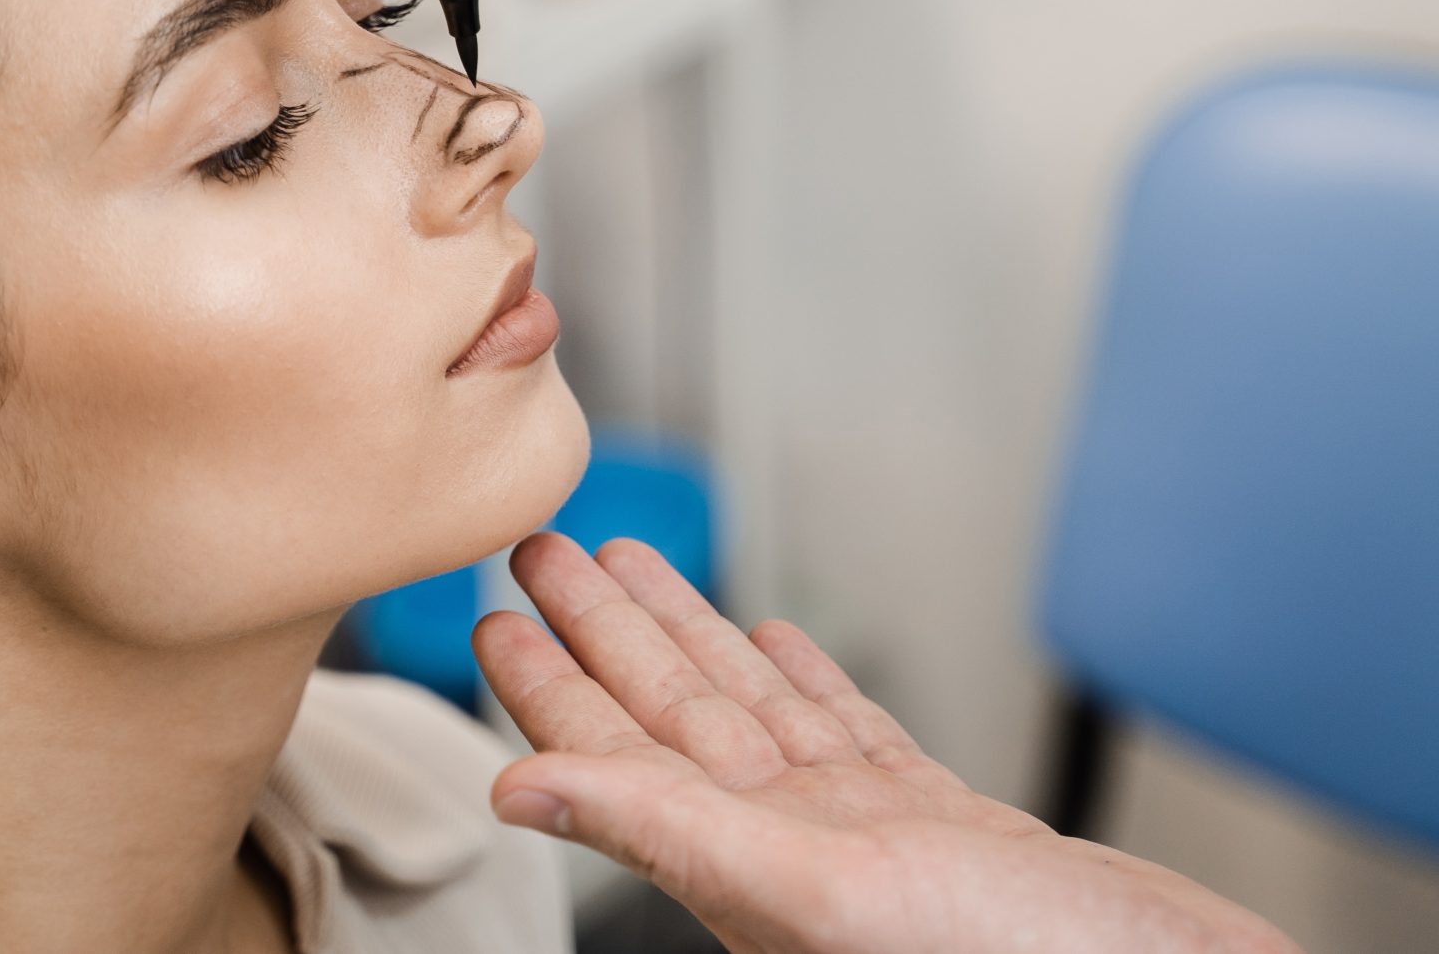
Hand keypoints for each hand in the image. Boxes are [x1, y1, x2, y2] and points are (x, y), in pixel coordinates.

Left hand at [473, 534, 1298, 953]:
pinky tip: (781, 640)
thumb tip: (511, 793)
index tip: (492, 611)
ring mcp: (870, 834)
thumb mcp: (818, 889)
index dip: (548, 681)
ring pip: (750, 710)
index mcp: (747, 866)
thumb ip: (668, 832)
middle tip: (544, 549)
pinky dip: (808, 683)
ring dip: (690, 636)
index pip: (617, 754)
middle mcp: (795, 848)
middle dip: (605, 629)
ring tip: (636, 569)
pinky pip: (849, 733)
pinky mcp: (945, 825)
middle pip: (671, 712)